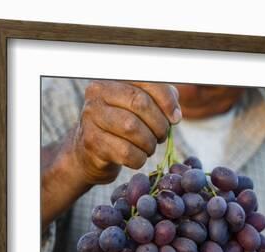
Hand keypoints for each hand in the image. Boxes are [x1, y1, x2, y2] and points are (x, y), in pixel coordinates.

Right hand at [42, 81, 181, 228]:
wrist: (88, 154)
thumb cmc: (119, 128)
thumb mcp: (137, 109)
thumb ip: (159, 101)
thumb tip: (175, 114)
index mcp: (112, 79)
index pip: (147, 82)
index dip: (166, 100)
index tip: (175, 118)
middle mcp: (97, 94)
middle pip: (140, 104)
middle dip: (159, 124)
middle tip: (161, 136)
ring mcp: (92, 118)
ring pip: (133, 128)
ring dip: (149, 143)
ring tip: (149, 147)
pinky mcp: (92, 143)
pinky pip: (126, 152)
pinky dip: (139, 159)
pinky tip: (138, 158)